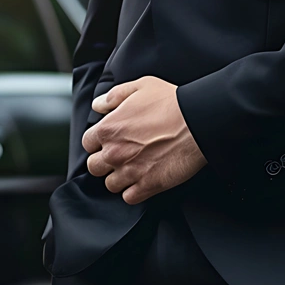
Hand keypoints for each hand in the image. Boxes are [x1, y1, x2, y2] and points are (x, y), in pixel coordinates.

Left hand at [83, 76, 206, 203]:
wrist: (198, 121)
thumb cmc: (171, 102)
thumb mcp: (140, 86)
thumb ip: (114, 96)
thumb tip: (98, 106)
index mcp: (108, 129)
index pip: (87, 143)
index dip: (98, 142)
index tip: (109, 141)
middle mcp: (114, 152)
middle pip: (94, 167)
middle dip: (105, 162)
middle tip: (120, 156)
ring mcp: (130, 171)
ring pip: (110, 185)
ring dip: (119, 178)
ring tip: (133, 169)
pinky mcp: (148, 185)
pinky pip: (129, 197)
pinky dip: (134, 192)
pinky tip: (143, 181)